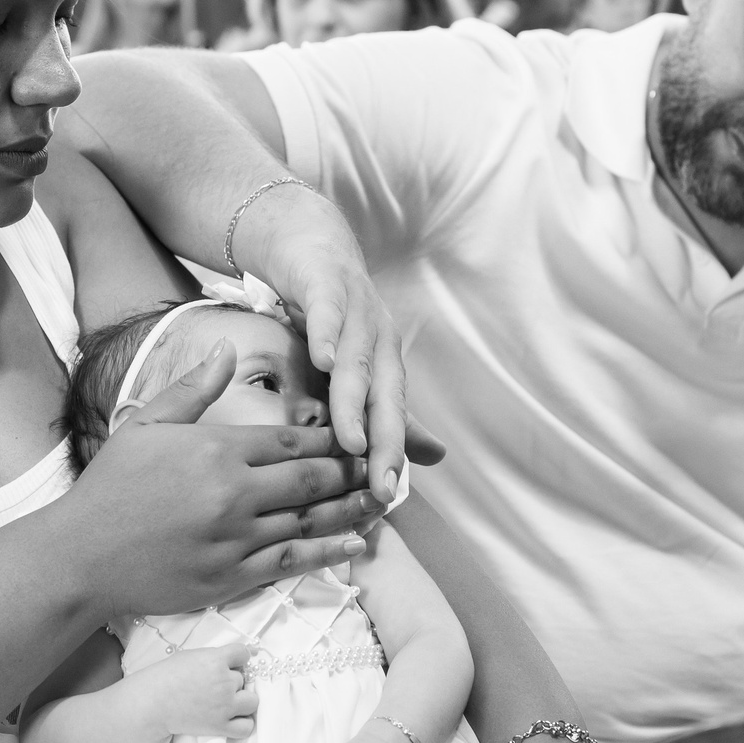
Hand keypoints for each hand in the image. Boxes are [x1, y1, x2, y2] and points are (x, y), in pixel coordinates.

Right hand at [65, 340, 384, 615]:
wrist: (80, 556)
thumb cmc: (110, 487)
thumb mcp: (145, 424)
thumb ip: (193, 389)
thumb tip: (227, 350)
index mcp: (216, 450)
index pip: (291, 440)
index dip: (331, 437)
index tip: (355, 433)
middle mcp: (233, 494)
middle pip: (311, 479)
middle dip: (350, 470)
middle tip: (378, 465)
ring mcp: (235, 540)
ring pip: (310, 521)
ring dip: (350, 510)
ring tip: (380, 500)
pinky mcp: (231, 578)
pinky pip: (292, 564)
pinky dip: (329, 553)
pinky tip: (356, 544)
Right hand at [118, 643, 259, 742]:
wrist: (152, 703)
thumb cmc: (167, 676)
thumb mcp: (193, 656)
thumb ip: (216, 657)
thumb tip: (240, 659)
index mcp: (216, 660)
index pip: (243, 653)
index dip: (237, 658)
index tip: (230, 663)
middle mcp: (224, 682)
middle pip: (244, 678)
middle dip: (233, 681)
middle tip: (214, 686)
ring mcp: (224, 706)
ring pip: (252, 701)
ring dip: (243, 700)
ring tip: (228, 701)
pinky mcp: (220, 726)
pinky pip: (247, 727)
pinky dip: (243, 723)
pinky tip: (233, 718)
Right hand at [243, 193, 445, 500]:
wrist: (309, 242)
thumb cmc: (331, 312)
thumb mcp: (356, 365)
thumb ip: (388, 411)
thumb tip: (434, 458)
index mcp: (386, 365)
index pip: (392, 419)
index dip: (390, 458)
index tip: (384, 501)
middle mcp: (378, 341)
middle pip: (384, 396)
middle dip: (385, 443)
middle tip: (380, 487)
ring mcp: (356, 311)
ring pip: (356, 362)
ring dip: (354, 401)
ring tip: (352, 440)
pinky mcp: (326, 284)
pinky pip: (328, 311)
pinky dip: (328, 334)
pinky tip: (323, 359)